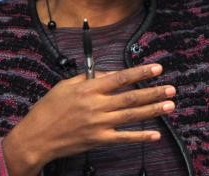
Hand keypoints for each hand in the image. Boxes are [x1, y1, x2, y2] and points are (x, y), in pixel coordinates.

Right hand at [3, 64, 176, 175]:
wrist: (37, 137)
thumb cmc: (48, 109)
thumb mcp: (65, 86)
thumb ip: (87, 78)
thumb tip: (107, 73)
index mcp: (89, 89)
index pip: (120, 78)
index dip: (140, 73)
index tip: (157, 68)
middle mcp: (97, 105)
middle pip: (131, 96)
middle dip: (154, 91)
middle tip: (171, 88)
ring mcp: (99, 124)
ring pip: (132, 115)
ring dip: (153, 110)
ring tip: (170, 105)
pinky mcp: (99, 140)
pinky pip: (124, 137)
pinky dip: (141, 136)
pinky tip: (155, 134)